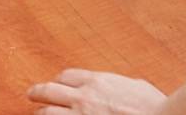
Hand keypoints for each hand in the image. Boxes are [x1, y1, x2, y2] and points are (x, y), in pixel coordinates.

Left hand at [28, 69, 165, 113]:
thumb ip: (123, 85)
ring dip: (41, 113)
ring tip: (37, 114)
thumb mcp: (138, 86)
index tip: (57, 84)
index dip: (59, 80)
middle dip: (38, 92)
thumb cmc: (154, 106)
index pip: (67, 76)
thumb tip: (126, 86)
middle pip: (49, 90)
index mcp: (97, 81)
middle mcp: (83, 96)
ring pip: (47, 113)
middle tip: (31, 94)